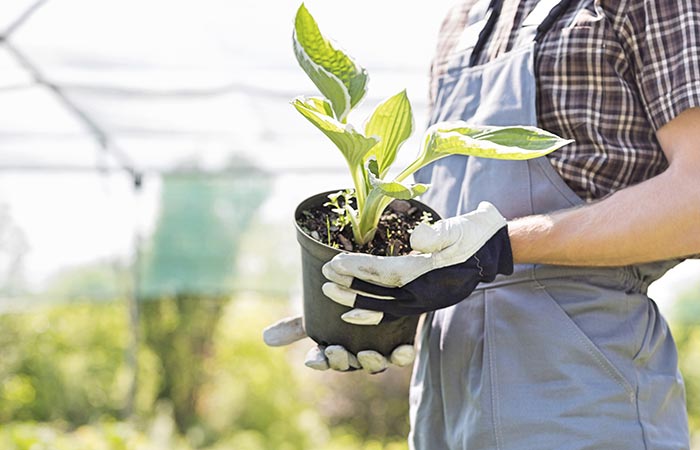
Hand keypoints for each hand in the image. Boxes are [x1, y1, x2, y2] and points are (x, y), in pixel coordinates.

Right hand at [262, 315, 415, 372]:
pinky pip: (404, 355)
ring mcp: (381, 350)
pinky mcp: (402, 342)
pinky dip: (402, 355)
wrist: (382, 294)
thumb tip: (264, 338)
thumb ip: (296, 325)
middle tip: (336, 350)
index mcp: (336, 348)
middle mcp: (357, 353)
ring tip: (365, 353)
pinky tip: (401, 349)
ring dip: (369, 362)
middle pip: (349, 363)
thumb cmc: (347, 307)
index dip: (319, 361)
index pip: (324, 359)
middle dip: (341, 361)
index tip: (313, 358)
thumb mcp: (319, 312)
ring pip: (375, 364)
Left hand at [321, 202, 512, 324]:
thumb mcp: (460, 227)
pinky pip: (393, 311)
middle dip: (350, 288)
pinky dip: (372, 313)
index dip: (358, 269)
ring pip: (384, 307)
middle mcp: (426, 294)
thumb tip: (416, 239)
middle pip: (379, 295)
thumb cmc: (474, 233)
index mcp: (431, 275)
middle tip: (323, 280)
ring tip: (330, 293)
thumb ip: (439, 234)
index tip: (333, 263)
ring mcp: (426, 300)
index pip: (386, 274)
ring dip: (356, 300)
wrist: (495, 247)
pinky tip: (354, 310)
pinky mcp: (424, 300)